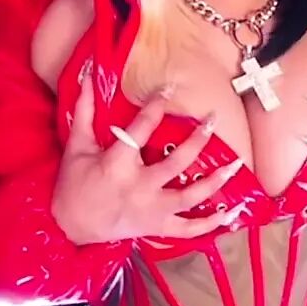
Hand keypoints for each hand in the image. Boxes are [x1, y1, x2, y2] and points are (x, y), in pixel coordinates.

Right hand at [51, 68, 247, 244]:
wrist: (70, 227)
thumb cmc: (73, 184)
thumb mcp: (76, 146)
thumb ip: (85, 111)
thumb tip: (88, 76)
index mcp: (117, 164)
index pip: (141, 129)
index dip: (156, 106)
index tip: (169, 88)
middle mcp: (139, 187)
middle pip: (177, 162)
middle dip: (198, 139)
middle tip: (212, 119)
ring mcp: (151, 210)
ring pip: (191, 196)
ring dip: (215, 181)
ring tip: (236, 164)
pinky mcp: (157, 228)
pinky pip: (188, 230)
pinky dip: (210, 225)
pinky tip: (229, 213)